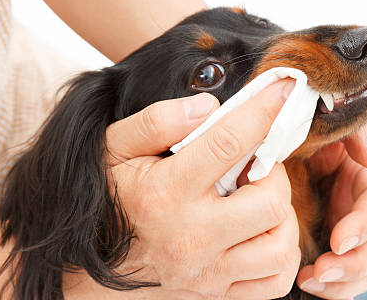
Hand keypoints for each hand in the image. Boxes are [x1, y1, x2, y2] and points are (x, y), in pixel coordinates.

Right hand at [92, 80, 300, 298]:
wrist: (81, 268)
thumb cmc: (106, 200)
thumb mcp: (113, 149)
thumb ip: (157, 122)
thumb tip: (208, 108)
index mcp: (164, 194)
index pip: (229, 142)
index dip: (263, 109)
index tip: (285, 87)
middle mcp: (190, 238)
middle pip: (271, 202)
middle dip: (275, 174)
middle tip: (256, 165)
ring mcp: (206, 273)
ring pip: (280, 247)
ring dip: (282, 216)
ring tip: (259, 199)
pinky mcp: (215, 295)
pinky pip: (274, 282)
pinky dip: (281, 255)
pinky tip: (263, 233)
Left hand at [297, 120, 366, 298]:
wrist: (268, 148)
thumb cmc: (303, 132)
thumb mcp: (330, 125)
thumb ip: (357, 134)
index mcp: (362, 176)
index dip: (363, 224)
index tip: (340, 240)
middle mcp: (357, 207)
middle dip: (354, 262)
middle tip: (323, 270)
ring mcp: (343, 231)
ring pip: (361, 267)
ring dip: (341, 280)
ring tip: (310, 281)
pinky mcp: (326, 248)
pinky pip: (340, 279)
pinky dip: (330, 288)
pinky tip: (306, 284)